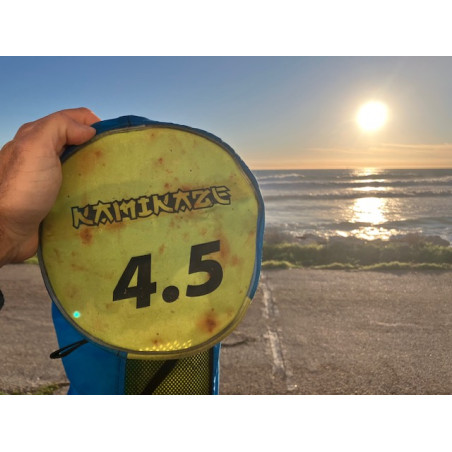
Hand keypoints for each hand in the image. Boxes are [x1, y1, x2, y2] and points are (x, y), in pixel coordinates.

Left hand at [0, 107, 100, 265]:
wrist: (7, 230)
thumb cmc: (22, 189)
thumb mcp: (36, 147)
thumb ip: (60, 128)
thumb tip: (89, 129)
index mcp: (38, 136)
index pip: (74, 119)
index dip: (95, 124)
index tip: (113, 139)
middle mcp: (44, 154)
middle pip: (80, 141)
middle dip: (99, 147)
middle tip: (116, 161)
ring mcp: (50, 177)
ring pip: (82, 165)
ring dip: (98, 170)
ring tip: (114, 179)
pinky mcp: (56, 197)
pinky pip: (79, 187)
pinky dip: (91, 188)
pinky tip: (101, 194)